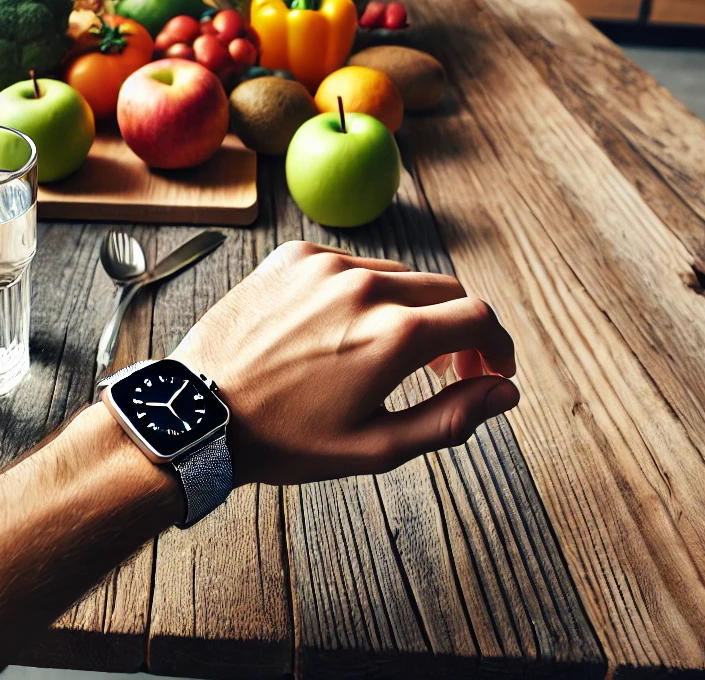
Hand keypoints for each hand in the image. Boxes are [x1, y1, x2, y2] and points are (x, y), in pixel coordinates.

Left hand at [172, 241, 518, 485]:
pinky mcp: (293, 256)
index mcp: (395, 334)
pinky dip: (362, 293)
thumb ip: (452, 418)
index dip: (498, 346)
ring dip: (411, 309)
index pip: (479, 318)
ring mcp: (326, 265)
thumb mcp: (376, 447)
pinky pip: (349, 265)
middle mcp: (366, 286)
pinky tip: (342, 331)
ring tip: (392, 354)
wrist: (198, 413)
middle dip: (460, 329)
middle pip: (446, 290)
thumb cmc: (284, 440)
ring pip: (398, 276)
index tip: (494, 369)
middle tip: (449, 370)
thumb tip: (505, 392)